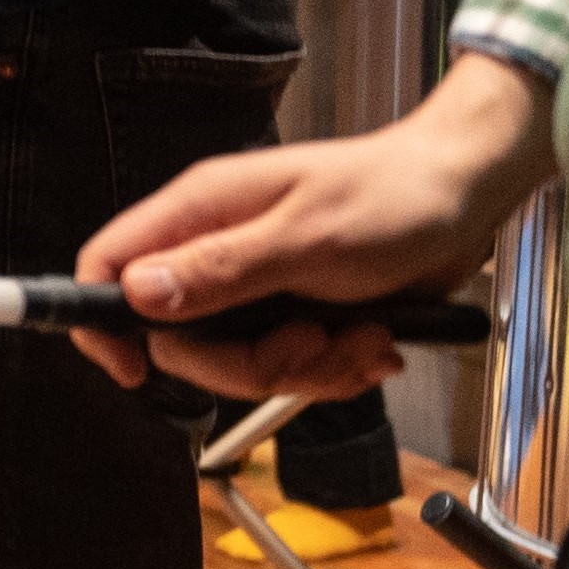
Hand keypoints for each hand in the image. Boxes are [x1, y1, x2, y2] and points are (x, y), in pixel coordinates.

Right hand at [68, 65, 544, 401]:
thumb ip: (219, 269)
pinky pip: (288, 368)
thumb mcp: (307, 239)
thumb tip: (134, 293)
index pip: (108, 264)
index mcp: (201, 213)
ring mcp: (255, 284)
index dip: (102, 321)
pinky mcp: (294, 311)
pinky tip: (371, 342)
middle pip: (180, 339)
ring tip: (362, 338)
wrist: (466, 198)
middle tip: (308, 342)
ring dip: (308, 367)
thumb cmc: (393, 198)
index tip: (132, 370)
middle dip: (250, 362)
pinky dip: (333, 368)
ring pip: (239, 362)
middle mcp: (216, 249)